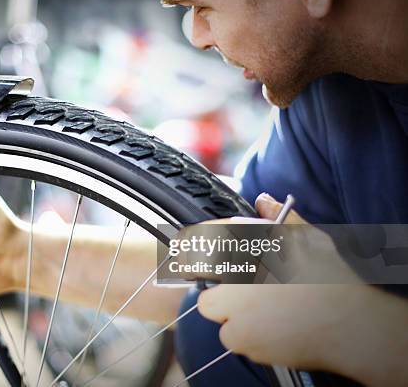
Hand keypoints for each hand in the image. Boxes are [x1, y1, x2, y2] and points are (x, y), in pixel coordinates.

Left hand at [195, 193, 372, 374]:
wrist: (352, 324)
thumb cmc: (330, 277)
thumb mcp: (307, 236)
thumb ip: (279, 216)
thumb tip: (263, 200)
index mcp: (245, 246)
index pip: (201, 239)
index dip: (193, 245)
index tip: (187, 251)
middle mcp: (233, 276)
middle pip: (203, 281)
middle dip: (219, 287)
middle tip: (246, 289)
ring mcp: (234, 310)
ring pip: (216, 312)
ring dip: (231, 312)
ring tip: (265, 309)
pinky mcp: (242, 339)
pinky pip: (231, 336)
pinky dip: (245, 334)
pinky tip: (271, 327)